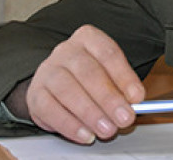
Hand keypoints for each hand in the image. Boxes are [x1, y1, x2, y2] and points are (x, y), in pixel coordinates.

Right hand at [20, 25, 144, 143]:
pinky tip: (86, 134)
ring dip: (90, 113)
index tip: (137, 97)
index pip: (108, 53)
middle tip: (124, 118)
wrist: (56, 85)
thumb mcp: (110, 75)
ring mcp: (47, 71)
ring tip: (107, 129)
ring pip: (67, 90)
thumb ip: (123, 87)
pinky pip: (50, 109)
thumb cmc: (90, 77)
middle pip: (88, 72)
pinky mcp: (35, 94)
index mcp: (89, 38)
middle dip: (109, 98)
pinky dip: (70, 125)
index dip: (124, 76)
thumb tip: (134, 102)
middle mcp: (66, 51)